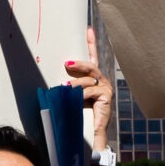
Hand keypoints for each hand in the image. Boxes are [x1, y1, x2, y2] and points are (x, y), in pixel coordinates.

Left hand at [65, 27, 112, 152]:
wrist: (90, 136)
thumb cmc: (79, 117)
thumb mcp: (73, 99)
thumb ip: (69, 89)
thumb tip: (57, 81)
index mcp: (95, 80)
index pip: (93, 58)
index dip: (92, 43)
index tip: (88, 29)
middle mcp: (102, 82)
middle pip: (91, 66)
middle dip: (79, 63)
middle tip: (67, 63)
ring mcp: (106, 89)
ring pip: (89, 80)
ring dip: (75, 84)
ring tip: (64, 88)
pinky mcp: (107, 97)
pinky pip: (91, 91)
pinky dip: (81, 95)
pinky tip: (76, 99)